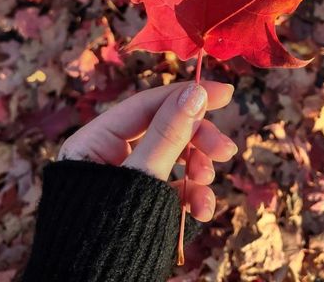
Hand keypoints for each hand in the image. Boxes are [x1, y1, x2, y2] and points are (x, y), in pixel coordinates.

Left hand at [57, 80, 236, 221]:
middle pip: (166, 130)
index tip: (226, 93)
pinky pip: (174, 189)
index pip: (148, 104)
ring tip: (208, 182)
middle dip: (198, 140)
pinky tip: (203, 211)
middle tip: (226, 150)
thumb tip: (195, 92)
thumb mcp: (142, 176)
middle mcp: (113, 155)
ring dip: (199, 170)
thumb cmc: (109, 232)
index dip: (186, 95)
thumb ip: (169, 134)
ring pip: (175, 160)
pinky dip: (192, 196)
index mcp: (96, 141)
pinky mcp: (146, 203)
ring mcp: (131, 180)